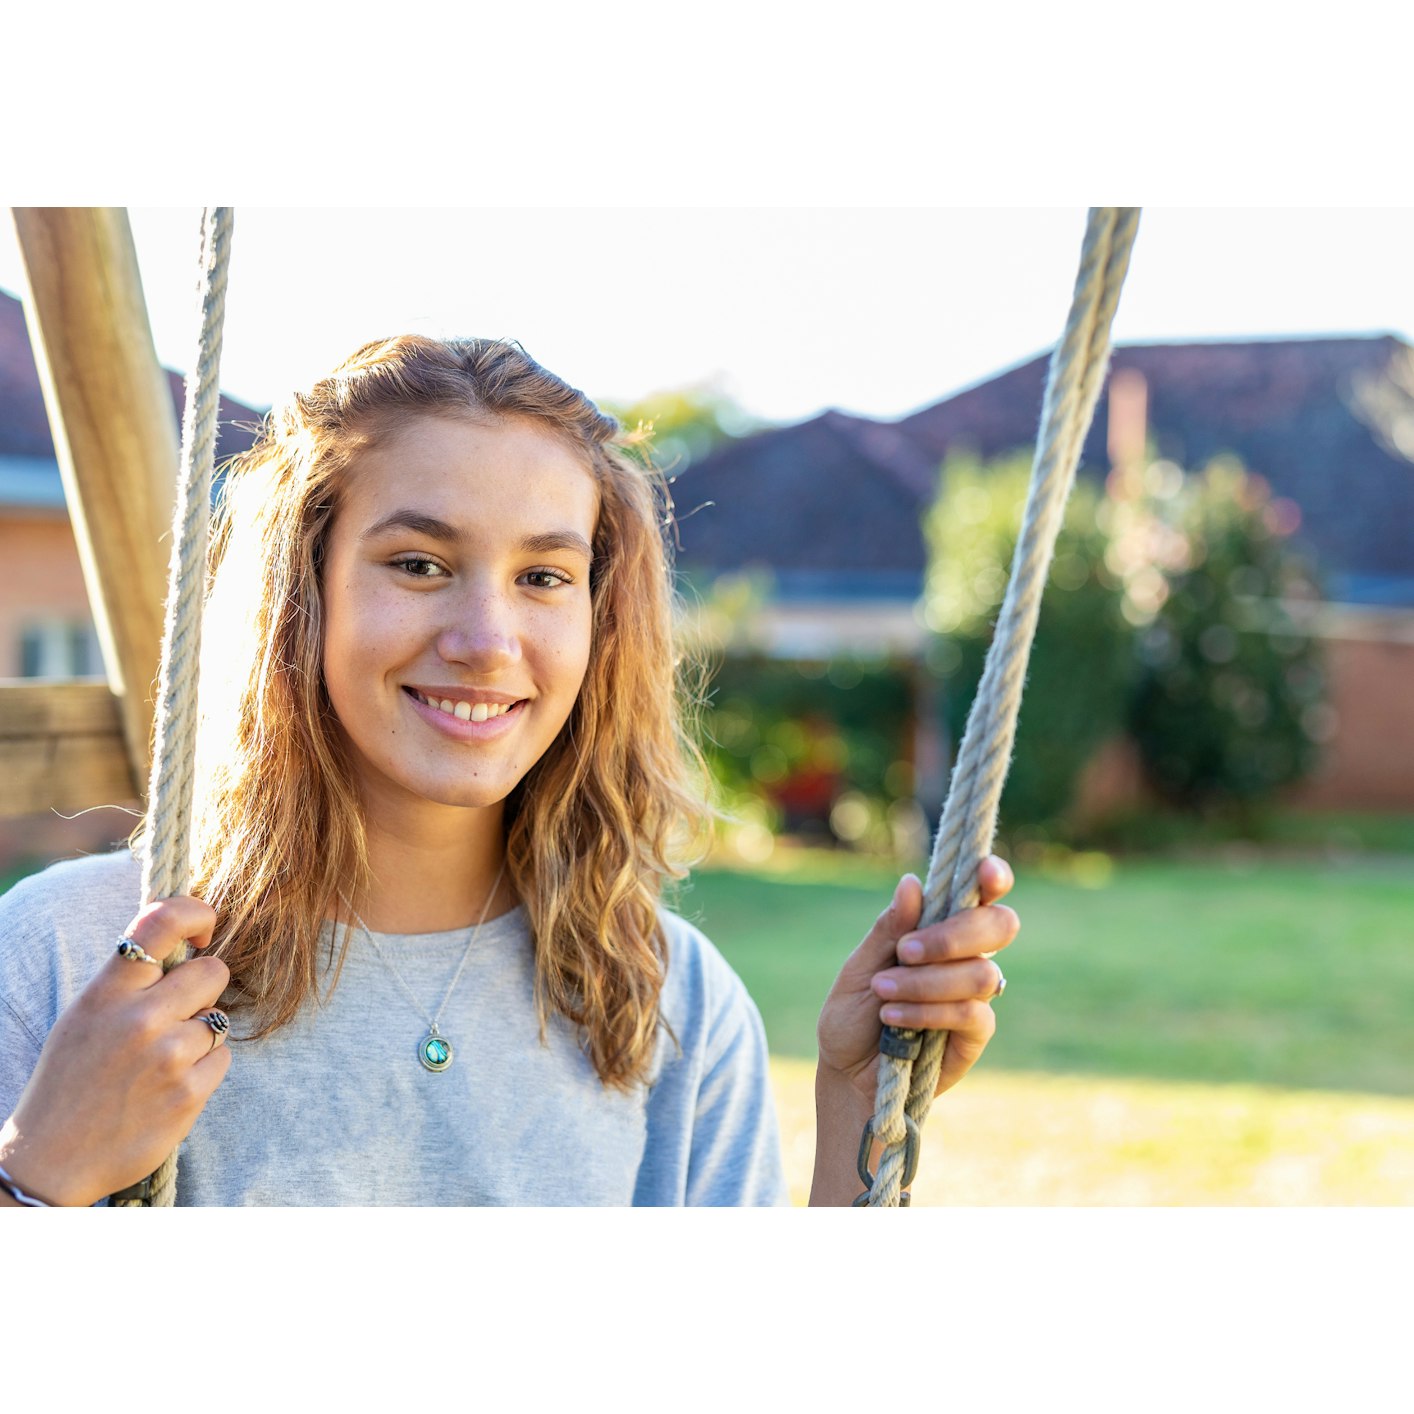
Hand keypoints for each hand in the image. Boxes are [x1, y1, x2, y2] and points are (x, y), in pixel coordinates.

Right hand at [0, 896, 231, 1206]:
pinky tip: (169, 1086)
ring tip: (160, 1060)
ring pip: (219, 1019)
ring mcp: (167, 1057)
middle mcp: (139, 1018)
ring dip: (200, 1035)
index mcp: (108, 992)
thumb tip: (187, 943)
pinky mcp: (188, 1094)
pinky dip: (205, 1069)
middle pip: (213, 971)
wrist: (52, 1160)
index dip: (197, 913)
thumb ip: (132, 979)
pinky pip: (222, 1058)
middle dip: (203, 989)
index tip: (205, 929)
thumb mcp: (87, 1015)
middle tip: (177, 1013)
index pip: (162, 922)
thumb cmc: (73, 1079)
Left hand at [816, 857, 1018, 1110]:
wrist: (846, 1075)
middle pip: (998, 925)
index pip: (980, 893)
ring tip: (883, 992)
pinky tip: (894, 1019)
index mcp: (938, 927)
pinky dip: (929, 1011)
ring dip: (927, 981)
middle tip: (905, 952)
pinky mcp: (975, 1034)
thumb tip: (911, 883)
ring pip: (980, 973)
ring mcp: (975, 994)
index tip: (984, 873)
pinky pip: (972, 1013)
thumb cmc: (852, 1015)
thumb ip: (888, 930)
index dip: (992, 877)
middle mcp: (964, 956)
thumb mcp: (859, 967)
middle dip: (954, 935)